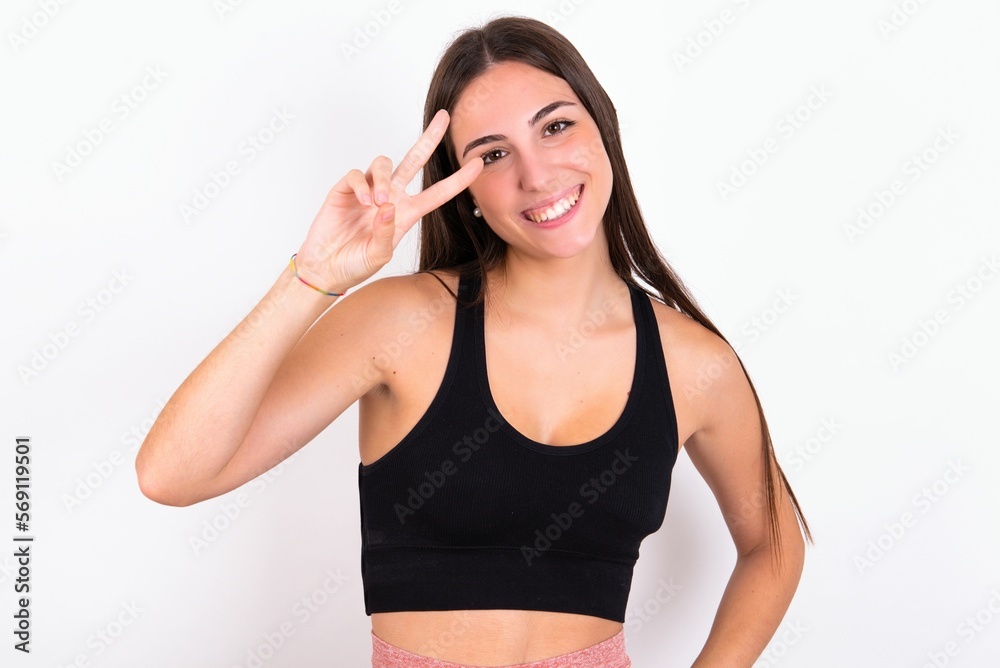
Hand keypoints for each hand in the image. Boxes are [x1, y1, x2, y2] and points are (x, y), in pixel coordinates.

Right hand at [294, 109, 483, 292]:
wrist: (326, 267)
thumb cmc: (355, 264)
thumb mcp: (378, 256)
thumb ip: (385, 234)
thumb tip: (387, 207)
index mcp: (406, 214)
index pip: (438, 193)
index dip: (459, 179)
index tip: (478, 164)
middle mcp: (391, 197)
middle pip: (414, 160)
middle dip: (429, 138)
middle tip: (443, 118)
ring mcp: (369, 191)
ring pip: (384, 164)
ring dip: (384, 180)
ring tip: (378, 202)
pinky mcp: (346, 189)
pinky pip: (357, 174)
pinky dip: (362, 186)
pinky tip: (364, 202)